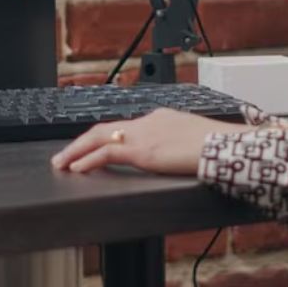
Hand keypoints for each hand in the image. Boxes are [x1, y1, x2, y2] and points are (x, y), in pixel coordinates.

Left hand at [50, 108, 249, 175]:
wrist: (226, 145)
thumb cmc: (219, 146)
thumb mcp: (194, 141)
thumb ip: (179, 146)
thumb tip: (178, 156)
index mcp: (160, 118)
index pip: (125, 127)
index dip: (104, 138)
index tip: (90, 147)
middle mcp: (148, 121)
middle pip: (105, 129)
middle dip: (82, 142)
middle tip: (64, 155)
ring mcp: (144, 135)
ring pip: (99, 138)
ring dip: (76, 151)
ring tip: (61, 163)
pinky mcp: (142, 150)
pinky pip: (106, 153)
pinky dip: (87, 160)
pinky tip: (76, 168)